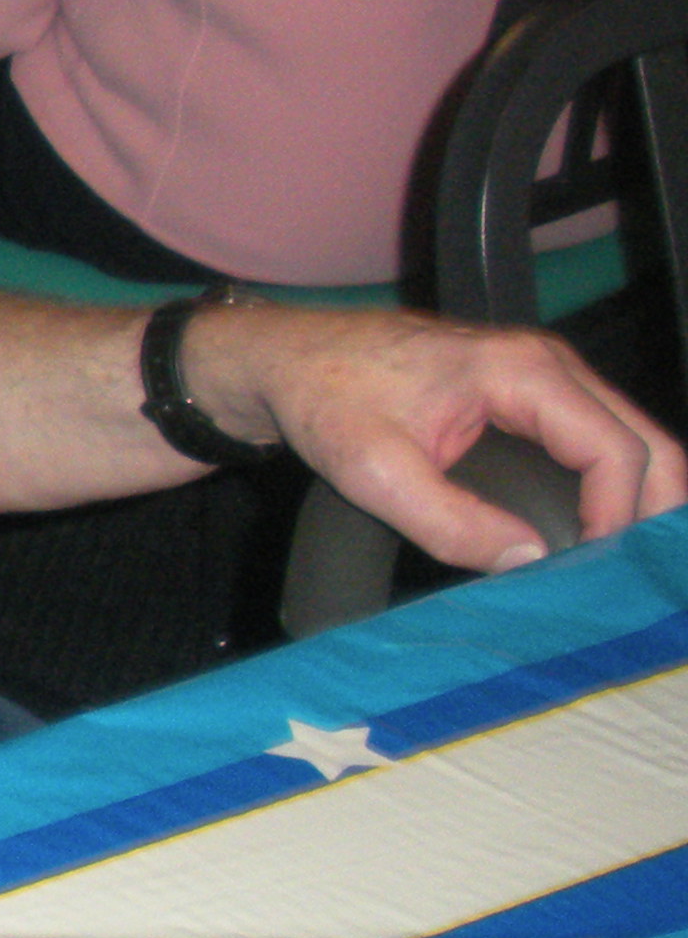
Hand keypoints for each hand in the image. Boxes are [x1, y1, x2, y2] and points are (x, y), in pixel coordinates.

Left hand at [190, 298, 685, 568]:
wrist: (286, 359)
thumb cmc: (324, 398)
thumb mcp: (375, 472)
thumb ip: (450, 522)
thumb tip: (528, 560)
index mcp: (520, 370)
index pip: (612, 448)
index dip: (619, 515)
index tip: (593, 568)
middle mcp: (546, 364)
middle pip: (646, 441)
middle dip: (656, 510)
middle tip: (637, 578)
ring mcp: (542, 375)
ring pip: (630, 439)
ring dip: (641, 500)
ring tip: (623, 566)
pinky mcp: (529, 394)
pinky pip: (597, 439)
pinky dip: (614, 484)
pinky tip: (601, 534)